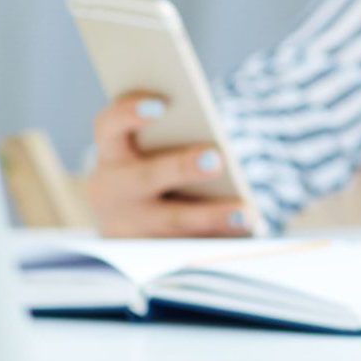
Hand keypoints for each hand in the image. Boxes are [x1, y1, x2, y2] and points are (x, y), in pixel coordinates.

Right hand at [85, 95, 253, 238]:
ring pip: (171, 221)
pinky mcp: (150, 256)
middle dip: (181, 168)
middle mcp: (113, 189)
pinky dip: (218, 243)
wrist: (129, 215)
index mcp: (112, 151)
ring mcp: (128, 226)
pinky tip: (249, 235)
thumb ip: (178, 131)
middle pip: (146, 176)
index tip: (160, 105)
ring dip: (209, 217)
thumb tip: (218, 135)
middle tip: (215, 159)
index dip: (129, 113)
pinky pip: (187, 249)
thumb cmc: (154, 160)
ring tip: (246, 212)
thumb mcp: (155, 144)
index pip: (110, 125)